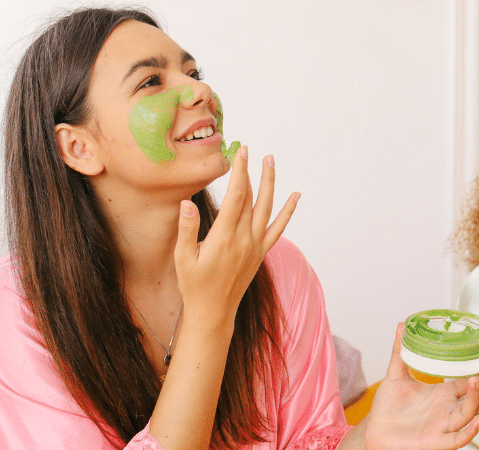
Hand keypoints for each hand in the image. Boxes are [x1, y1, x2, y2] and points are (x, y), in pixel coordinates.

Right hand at [174, 147, 298, 325]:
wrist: (214, 311)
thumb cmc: (194, 285)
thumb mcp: (183, 258)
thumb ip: (187, 230)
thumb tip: (187, 203)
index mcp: (224, 238)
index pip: (236, 197)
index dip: (239, 172)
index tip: (240, 152)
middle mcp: (244, 239)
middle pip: (252, 198)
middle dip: (252, 172)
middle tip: (250, 149)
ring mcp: (255, 246)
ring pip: (267, 208)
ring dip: (270, 183)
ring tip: (271, 161)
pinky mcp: (261, 252)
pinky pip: (279, 228)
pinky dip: (288, 211)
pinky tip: (296, 195)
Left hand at [360, 323, 478, 449]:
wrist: (375, 430)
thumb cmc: (388, 407)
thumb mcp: (396, 374)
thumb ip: (400, 352)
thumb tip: (401, 326)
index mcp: (445, 393)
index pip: (472, 378)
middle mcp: (449, 409)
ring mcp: (444, 425)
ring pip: (470, 414)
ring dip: (478, 398)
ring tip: (476, 381)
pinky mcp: (436, 441)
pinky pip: (457, 439)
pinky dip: (469, 432)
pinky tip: (477, 422)